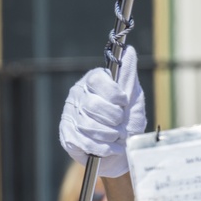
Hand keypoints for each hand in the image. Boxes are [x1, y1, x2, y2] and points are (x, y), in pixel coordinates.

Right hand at [59, 45, 145, 177]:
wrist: (123, 149)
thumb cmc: (129, 120)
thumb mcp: (134, 96)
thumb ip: (129, 76)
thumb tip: (129, 50)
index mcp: (94, 81)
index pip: (97, 79)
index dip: (114, 94)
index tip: (124, 102)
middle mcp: (78, 95)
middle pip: (92, 104)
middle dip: (114, 118)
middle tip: (121, 122)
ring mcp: (70, 115)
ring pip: (87, 124)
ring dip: (110, 134)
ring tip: (118, 135)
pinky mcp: (67, 135)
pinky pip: (83, 141)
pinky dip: (103, 147)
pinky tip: (111, 147)